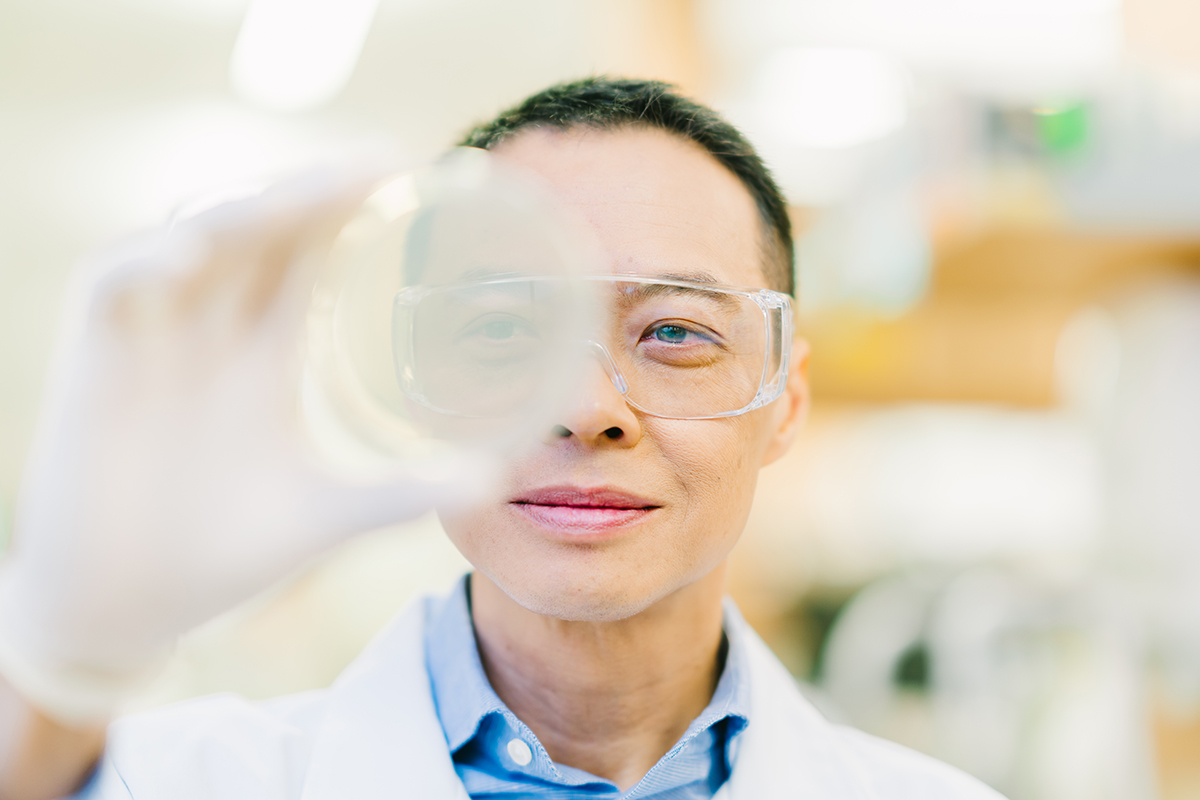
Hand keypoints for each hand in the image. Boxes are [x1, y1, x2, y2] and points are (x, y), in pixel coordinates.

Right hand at [0, 170, 487, 723]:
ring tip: (312, 193)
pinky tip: (197, 254)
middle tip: (384, 163)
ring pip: (195, 238)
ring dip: (247, 209)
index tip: (418, 179)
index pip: (312, 257)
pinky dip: (149, 259)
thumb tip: (497, 482)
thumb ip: (404, 493)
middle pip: (264, 232)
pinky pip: (113, 282)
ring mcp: (154, 338)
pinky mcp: (94, 359)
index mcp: (266, 355)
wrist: (128, 609)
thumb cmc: (224, 555)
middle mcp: (214, 330)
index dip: (353, 213)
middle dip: (317, 192)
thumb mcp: (328, 514)